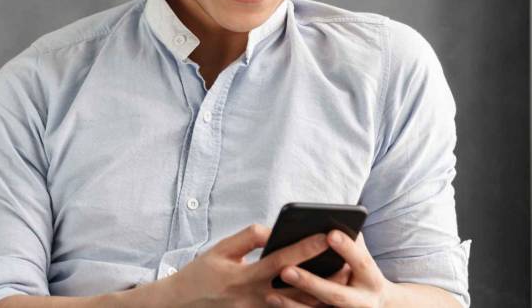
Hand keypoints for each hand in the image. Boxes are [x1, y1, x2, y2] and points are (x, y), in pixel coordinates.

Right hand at [159, 224, 352, 306]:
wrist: (183, 304)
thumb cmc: (201, 274)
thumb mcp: (219, 251)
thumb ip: (247, 239)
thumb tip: (271, 230)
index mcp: (243, 277)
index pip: (281, 261)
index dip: (305, 247)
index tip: (326, 234)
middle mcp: (254, 298)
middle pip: (297, 289)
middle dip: (324, 275)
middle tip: (348, 262)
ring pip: (297, 306)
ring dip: (320, 293)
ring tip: (341, 277)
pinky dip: (305, 304)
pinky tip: (321, 294)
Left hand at [271, 230, 395, 307]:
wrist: (375, 306)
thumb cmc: (361, 273)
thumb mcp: (362, 259)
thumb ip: (351, 241)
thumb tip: (331, 219)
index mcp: (372, 280)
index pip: (361, 262)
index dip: (347, 249)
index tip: (330, 234)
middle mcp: (363, 302)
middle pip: (336, 294)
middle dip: (310, 283)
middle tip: (284, 270)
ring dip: (293, 305)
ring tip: (269, 294)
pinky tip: (271, 303)